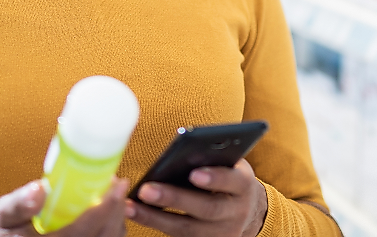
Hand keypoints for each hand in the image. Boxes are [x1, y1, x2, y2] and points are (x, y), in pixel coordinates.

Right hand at [0, 178, 129, 236]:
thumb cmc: (6, 233)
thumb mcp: (4, 217)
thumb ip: (18, 205)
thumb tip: (39, 188)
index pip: (87, 228)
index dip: (107, 206)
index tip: (117, 182)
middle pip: (106, 235)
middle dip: (117, 208)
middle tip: (116, 183)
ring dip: (117, 218)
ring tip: (113, 196)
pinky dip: (113, 228)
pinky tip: (109, 213)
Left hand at [125, 159, 267, 236]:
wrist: (245, 210)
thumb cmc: (227, 177)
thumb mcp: (229, 164)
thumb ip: (212, 158)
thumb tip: (182, 148)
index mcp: (244, 186)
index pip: (233, 181)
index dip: (215, 178)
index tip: (194, 173)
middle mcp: (236, 213)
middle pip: (206, 208)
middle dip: (175, 199)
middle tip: (147, 190)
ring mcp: (222, 233)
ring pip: (187, 229)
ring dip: (155, 217)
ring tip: (131, 205)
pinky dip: (154, 224)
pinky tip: (135, 213)